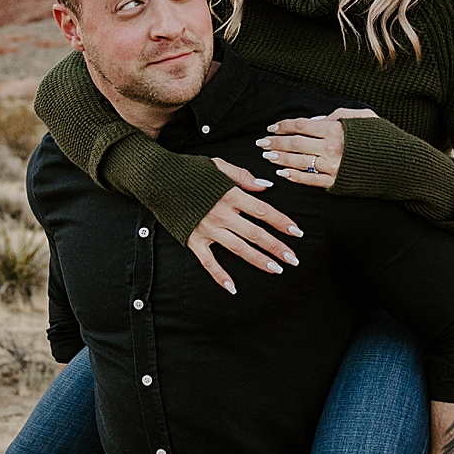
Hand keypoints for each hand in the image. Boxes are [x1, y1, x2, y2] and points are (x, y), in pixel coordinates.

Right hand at [185, 159, 303, 294]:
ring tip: (276, 269)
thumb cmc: (189, 171)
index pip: (262, 211)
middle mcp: (221, 214)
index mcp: (230, 194)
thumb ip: (242, 176)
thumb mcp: (217, 165)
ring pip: (238, 248)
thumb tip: (265, 186)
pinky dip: (220, 275)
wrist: (157, 179)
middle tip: (293, 258)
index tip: (296, 232)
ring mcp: (207, 229)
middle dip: (276, 246)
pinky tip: (232, 287)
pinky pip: (208, 261)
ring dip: (258, 260)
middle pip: (255, 233)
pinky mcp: (192, 239)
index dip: (281, 221)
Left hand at [255, 107, 376, 188]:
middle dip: (276, 142)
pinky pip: (310, 180)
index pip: (302, 125)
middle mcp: (332, 149)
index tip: (272, 127)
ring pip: (299, 162)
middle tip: (261, 142)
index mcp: (337, 130)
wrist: (401, 166)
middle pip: (296, 144)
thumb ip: (339, 115)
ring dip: (280, 158)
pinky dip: (294, 176)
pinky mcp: (336, 184)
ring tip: (267, 155)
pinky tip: (283, 172)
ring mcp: (333, 168)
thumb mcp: (364, 117)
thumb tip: (317, 120)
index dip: (285, 126)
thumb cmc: (384, 138)